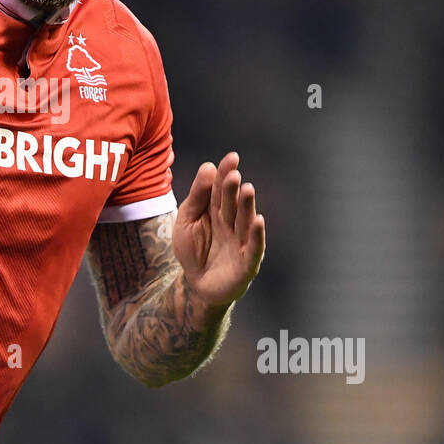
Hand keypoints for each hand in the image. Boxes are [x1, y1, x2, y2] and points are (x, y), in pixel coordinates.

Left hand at [173, 151, 265, 316]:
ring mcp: (242, 242)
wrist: (196, 286)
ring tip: (247, 189)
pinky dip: (256, 234)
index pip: (221, 189)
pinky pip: (254, 247)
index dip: (226, 173)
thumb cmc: (192, 251)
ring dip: (247, 206)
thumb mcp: (186, 221)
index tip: (232, 157)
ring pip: (244, 221)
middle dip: (233, 189)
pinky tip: (258, 220)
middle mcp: (233, 223)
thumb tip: (208, 167)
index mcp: (217, 211)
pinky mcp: (248, 262)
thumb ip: (196, 197)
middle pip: (232, 203)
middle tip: (233, 173)